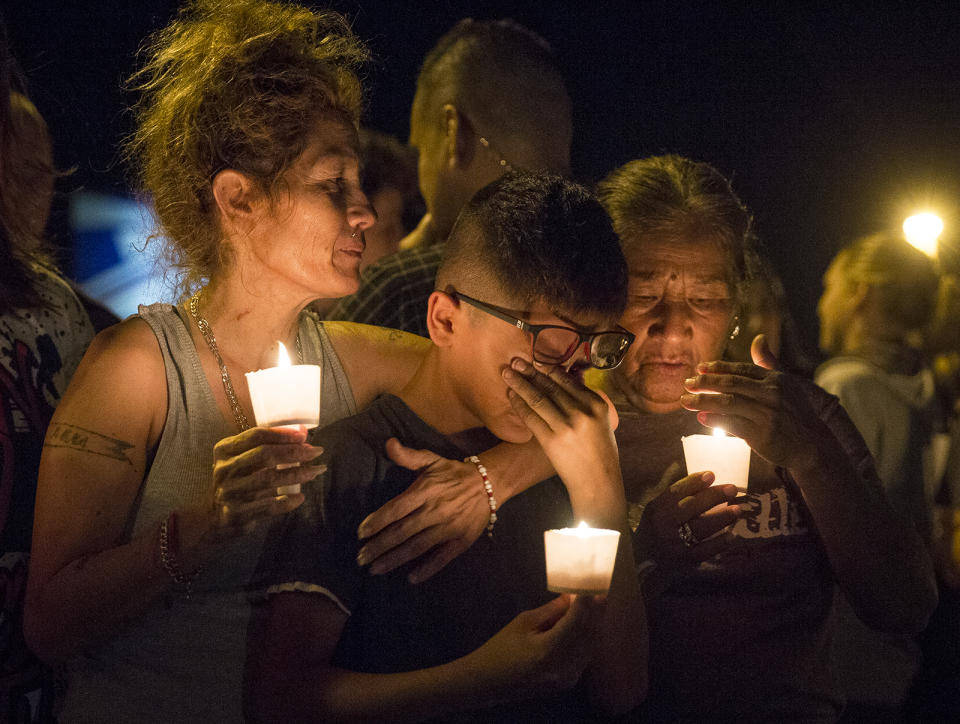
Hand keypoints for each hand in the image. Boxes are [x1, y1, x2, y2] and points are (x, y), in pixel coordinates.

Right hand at [202, 425, 322, 540]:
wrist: (213, 516)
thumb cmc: (237, 480)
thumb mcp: (243, 459)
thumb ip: (269, 446)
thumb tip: (302, 432)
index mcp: (225, 450)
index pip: (255, 436)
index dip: (282, 434)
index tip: (303, 436)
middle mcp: (224, 469)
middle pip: (264, 455)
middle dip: (294, 452)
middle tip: (316, 452)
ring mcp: (229, 492)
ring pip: (268, 479)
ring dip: (297, 474)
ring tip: (316, 471)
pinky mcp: (236, 514)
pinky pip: (268, 506)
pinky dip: (287, 501)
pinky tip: (301, 497)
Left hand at [355, 438, 488, 582]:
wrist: (490, 483)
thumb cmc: (454, 473)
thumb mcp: (431, 460)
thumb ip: (408, 456)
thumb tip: (388, 444)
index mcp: (425, 491)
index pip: (395, 509)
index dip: (376, 521)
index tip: (360, 533)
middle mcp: (435, 511)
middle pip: (402, 531)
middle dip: (379, 546)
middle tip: (360, 558)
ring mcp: (449, 528)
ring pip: (417, 547)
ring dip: (395, 559)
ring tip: (375, 569)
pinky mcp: (461, 541)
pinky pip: (442, 558)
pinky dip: (428, 569)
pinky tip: (412, 579)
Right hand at [468, 594, 602, 701]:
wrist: (488, 682)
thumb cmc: (500, 649)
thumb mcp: (523, 623)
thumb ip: (550, 610)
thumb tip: (571, 596)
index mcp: (548, 649)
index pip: (577, 620)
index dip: (587, 602)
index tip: (593, 586)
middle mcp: (563, 666)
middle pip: (588, 634)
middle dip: (596, 612)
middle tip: (601, 593)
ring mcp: (567, 678)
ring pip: (590, 646)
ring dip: (594, 626)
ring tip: (597, 606)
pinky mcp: (567, 683)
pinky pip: (584, 657)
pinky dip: (588, 640)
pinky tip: (587, 626)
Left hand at [502, 358, 619, 499]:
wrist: (598, 482)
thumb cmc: (600, 452)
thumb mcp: (602, 421)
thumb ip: (586, 402)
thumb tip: (566, 380)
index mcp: (597, 404)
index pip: (568, 381)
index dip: (549, 368)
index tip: (536, 359)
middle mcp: (582, 412)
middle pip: (551, 386)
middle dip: (530, 372)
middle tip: (515, 360)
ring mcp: (566, 426)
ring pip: (538, 398)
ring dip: (520, 383)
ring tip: (507, 373)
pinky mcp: (551, 440)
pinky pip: (531, 417)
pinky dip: (519, 404)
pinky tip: (511, 395)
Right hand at [635, 464, 739, 571]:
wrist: (642, 562)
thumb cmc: (653, 531)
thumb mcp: (655, 511)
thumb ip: (673, 498)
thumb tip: (702, 482)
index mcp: (657, 510)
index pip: (675, 492)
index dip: (694, 482)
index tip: (711, 474)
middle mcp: (664, 525)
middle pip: (691, 506)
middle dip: (713, 496)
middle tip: (732, 489)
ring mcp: (675, 543)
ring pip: (701, 527)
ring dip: (722, 518)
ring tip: (737, 510)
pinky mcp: (685, 560)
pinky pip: (706, 550)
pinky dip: (720, 543)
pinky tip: (732, 536)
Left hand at [680, 334, 833, 472]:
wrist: (812, 445)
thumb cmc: (795, 413)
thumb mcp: (786, 384)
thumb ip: (768, 363)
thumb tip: (758, 338)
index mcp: (776, 379)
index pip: (741, 369)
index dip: (718, 368)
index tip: (699, 368)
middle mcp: (771, 393)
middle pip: (731, 384)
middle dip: (705, 383)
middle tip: (687, 383)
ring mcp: (767, 413)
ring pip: (727, 403)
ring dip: (703, 401)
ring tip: (685, 401)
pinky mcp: (762, 433)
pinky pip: (732, 424)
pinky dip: (714, 419)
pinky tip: (701, 417)